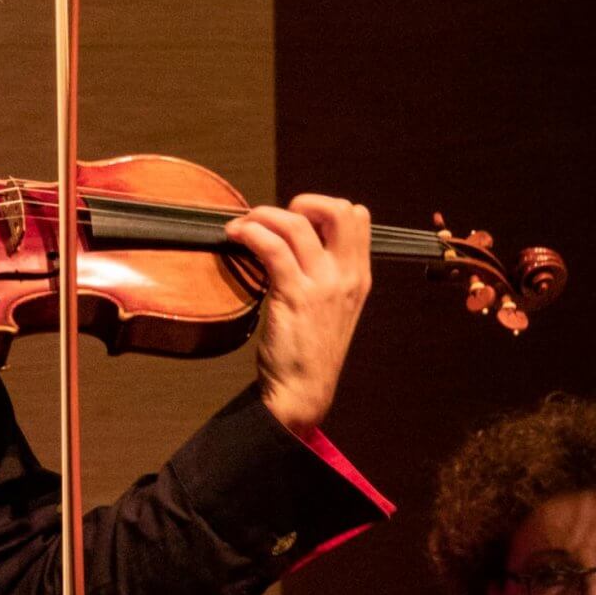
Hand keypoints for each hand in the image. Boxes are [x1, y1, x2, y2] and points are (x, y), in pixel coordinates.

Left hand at [225, 195, 370, 434]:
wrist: (303, 392)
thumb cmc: (308, 351)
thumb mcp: (330, 307)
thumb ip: (323, 274)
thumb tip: (294, 239)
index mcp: (358, 276)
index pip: (357, 217)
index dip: (324, 208)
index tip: (296, 220)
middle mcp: (346, 276)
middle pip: (340, 210)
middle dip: (303, 202)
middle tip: (274, 218)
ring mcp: (323, 286)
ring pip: (298, 225)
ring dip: (263, 216)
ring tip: (242, 226)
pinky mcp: (295, 296)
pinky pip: (273, 248)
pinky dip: (251, 234)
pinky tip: (237, 237)